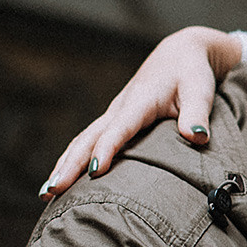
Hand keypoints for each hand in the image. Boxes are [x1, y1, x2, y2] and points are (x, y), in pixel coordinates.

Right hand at [41, 27, 243, 197]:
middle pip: (89, 138)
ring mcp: (113, 115)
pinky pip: (86, 142)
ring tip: (47, 193)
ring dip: (64, 165)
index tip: (96, 170)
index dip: (107, 148)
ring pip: (82, 141)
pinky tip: (61, 179)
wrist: (179, 54)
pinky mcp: (113, 122)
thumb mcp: (199, 89)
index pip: (120, 128)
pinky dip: (71, 160)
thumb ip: (198, 114)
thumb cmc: (191, 72)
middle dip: (70, 164)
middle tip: (54, 190)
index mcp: (140, 101)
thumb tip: (197, 137)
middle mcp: (119, 108)